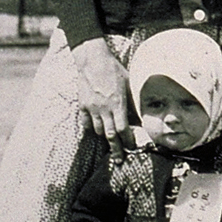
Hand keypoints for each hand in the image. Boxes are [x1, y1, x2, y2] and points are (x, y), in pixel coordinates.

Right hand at [72, 37, 132, 159]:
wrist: (92, 60)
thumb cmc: (114, 70)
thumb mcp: (128, 84)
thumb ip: (132, 102)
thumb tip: (139, 117)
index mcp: (117, 103)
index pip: (123, 128)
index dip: (128, 140)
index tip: (132, 148)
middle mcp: (104, 108)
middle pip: (110, 135)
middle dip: (116, 149)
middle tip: (119, 161)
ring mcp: (91, 108)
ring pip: (98, 130)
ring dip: (105, 137)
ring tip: (111, 142)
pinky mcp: (82, 105)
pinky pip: (86, 123)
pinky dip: (92, 128)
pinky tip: (96, 130)